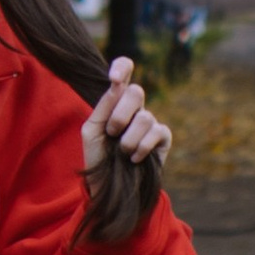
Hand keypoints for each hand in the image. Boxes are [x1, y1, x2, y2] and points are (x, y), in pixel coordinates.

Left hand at [82, 54, 170, 189]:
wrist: (110, 187)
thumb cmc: (98, 157)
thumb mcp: (92, 130)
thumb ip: (103, 107)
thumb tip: (117, 85)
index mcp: (116, 100)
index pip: (124, 71)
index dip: (122, 67)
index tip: (114, 79)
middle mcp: (135, 108)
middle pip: (136, 92)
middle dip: (120, 115)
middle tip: (112, 132)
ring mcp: (150, 122)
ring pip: (145, 117)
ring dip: (128, 139)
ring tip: (122, 152)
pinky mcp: (163, 138)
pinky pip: (158, 132)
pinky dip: (142, 147)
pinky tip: (134, 158)